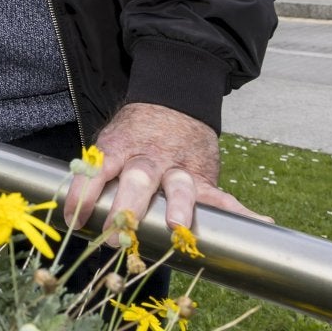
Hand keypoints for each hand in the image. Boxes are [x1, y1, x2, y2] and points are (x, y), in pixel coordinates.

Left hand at [63, 102, 268, 234]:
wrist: (172, 100)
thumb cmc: (134, 135)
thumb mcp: (111, 144)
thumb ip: (98, 175)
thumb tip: (72, 216)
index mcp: (119, 149)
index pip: (96, 171)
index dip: (84, 193)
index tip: (74, 218)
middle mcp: (148, 159)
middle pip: (138, 180)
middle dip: (128, 207)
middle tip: (120, 231)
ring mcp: (178, 168)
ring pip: (179, 186)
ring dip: (178, 204)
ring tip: (178, 223)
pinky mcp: (203, 177)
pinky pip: (222, 196)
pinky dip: (241, 212)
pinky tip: (259, 224)